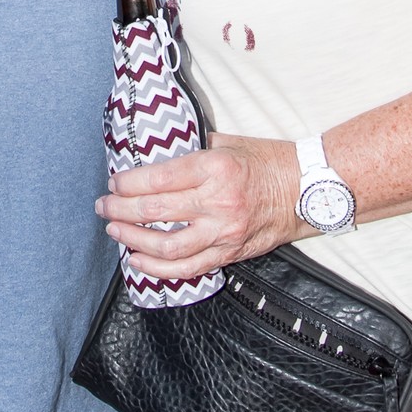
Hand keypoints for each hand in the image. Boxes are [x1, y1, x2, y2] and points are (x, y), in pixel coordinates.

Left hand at [95, 133, 300, 278]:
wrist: (308, 189)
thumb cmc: (268, 160)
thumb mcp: (228, 142)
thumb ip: (192, 150)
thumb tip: (158, 154)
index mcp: (215, 168)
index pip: (159, 179)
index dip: (128, 183)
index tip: (113, 183)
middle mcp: (218, 201)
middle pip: (156, 210)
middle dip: (120, 211)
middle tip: (103, 207)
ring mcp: (225, 232)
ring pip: (167, 245)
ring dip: (134, 240)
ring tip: (114, 232)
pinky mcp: (231, 253)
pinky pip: (189, 267)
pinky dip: (159, 268)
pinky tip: (139, 261)